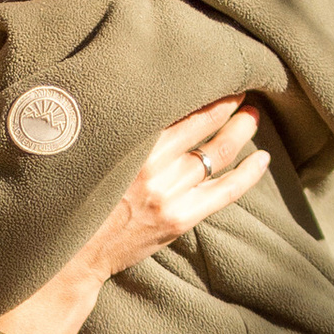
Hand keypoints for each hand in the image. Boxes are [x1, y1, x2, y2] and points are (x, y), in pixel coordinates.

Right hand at [0, 100, 265, 333]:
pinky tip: (262, 159)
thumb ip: (120, 135)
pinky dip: (247, 175)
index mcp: (127, 145)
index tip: (215, 76)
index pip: (175, 109)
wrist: (71, 257)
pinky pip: (223, 192)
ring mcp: (167, 195)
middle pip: (201, 127)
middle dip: (226, 105)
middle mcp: (149, 167)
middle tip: (243, 88)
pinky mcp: (178, 220)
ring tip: (253, 116)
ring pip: (215, 155)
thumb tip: (146, 102)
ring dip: (239, 132)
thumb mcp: (91, 158)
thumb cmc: (77, 202)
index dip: (200, 93)